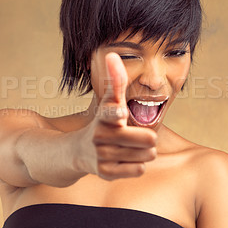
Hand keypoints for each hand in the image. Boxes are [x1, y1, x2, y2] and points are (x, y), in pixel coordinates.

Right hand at [81, 52, 156, 180]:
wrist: (79, 152)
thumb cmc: (103, 122)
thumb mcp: (109, 101)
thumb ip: (116, 80)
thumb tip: (112, 54)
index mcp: (104, 116)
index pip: (110, 112)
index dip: (116, 113)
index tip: (120, 114)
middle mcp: (101, 136)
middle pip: (148, 139)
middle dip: (148, 138)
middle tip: (136, 136)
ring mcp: (102, 155)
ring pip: (146, 155)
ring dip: (144, 152)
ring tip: (129, 148)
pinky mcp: (106, 173)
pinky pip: (139, 170)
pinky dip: (137, 165)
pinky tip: (124, 160)